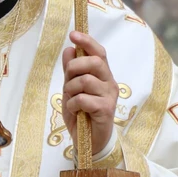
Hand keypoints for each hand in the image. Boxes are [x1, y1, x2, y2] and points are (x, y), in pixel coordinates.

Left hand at [61, 31, 118, 155]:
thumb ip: (71, 71)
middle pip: (94, 62)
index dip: (87, 42)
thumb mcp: (71, 90)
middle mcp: (109, 83)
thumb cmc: (82, 114)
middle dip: (74, 67)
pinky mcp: (106, 110)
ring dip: (71, 89)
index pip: (99, 52)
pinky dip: (73, 104)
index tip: (73, 34)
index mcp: (103, 75)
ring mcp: (109, 96)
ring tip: (71, 100)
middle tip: (67, 81)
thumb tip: (69, 49)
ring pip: (86, 80)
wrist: (88, 142)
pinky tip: (75, 111)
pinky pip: (84, 98)